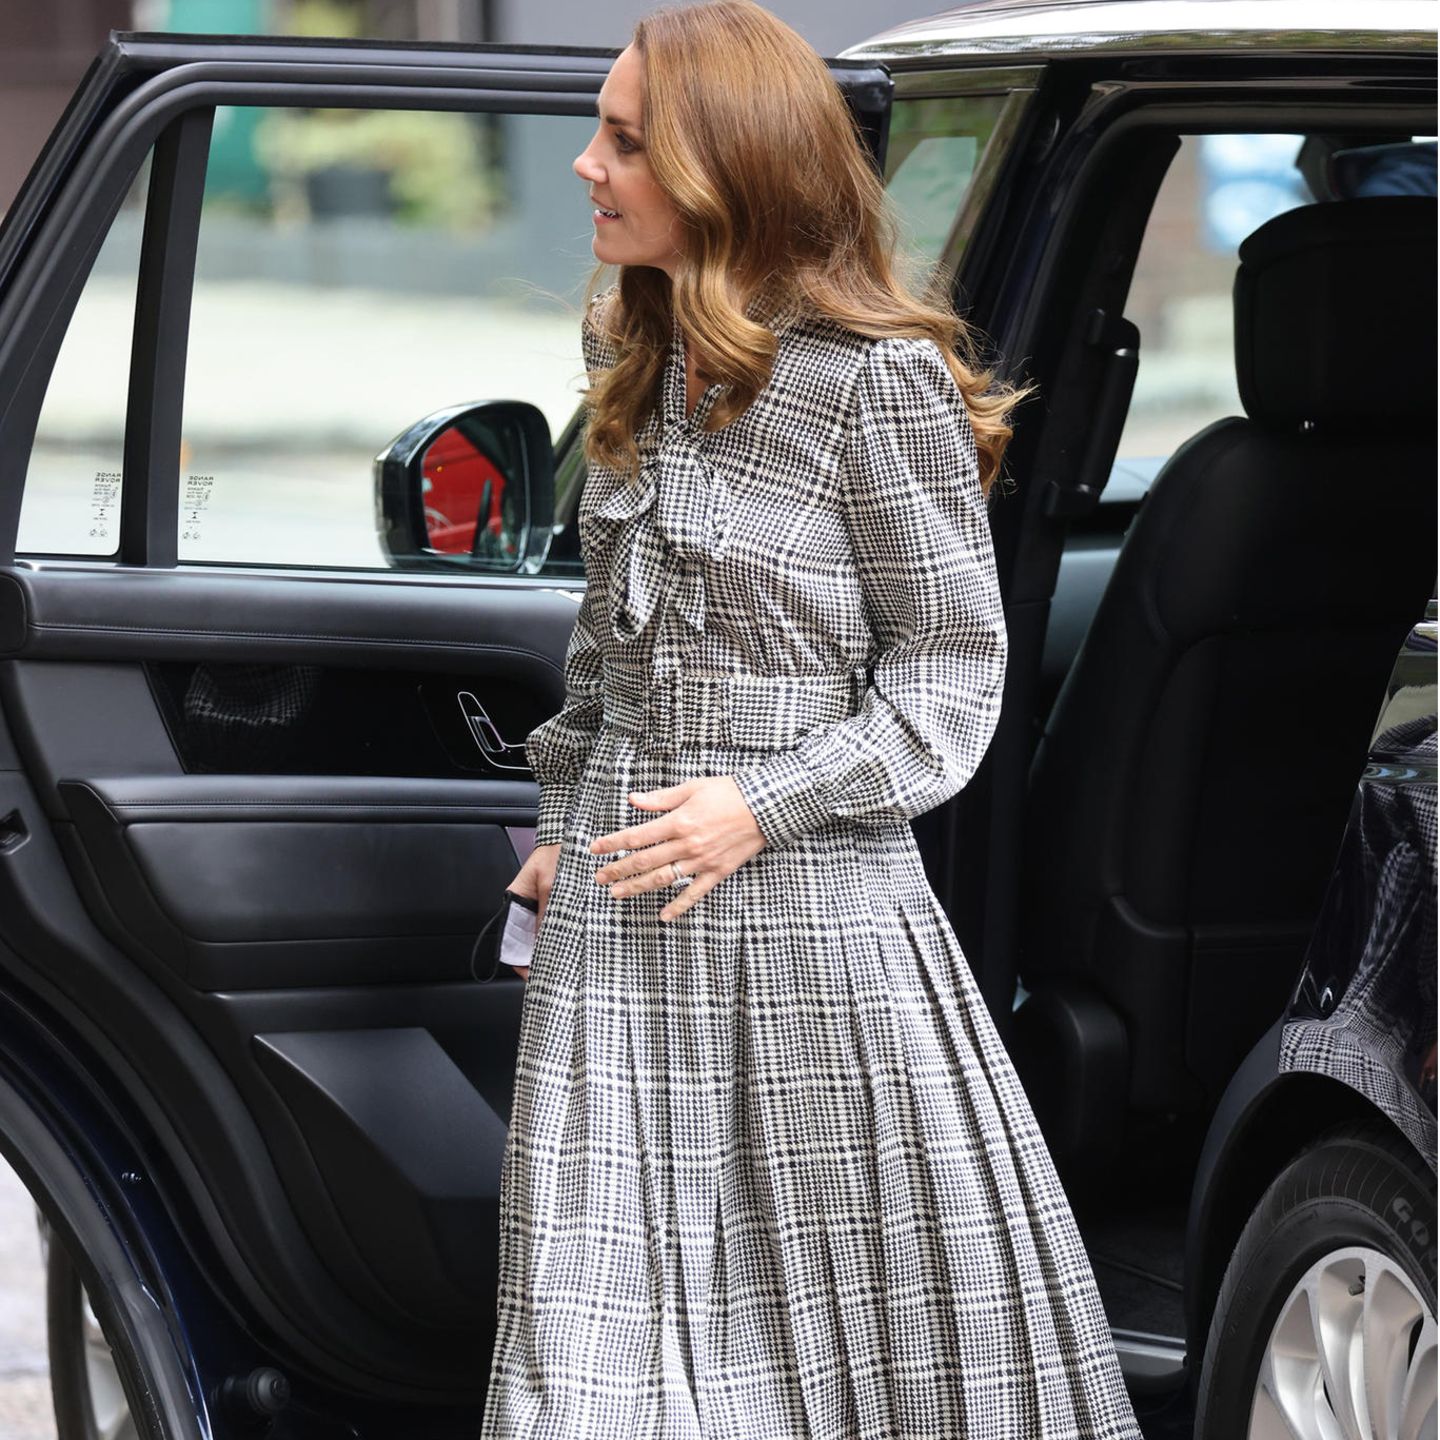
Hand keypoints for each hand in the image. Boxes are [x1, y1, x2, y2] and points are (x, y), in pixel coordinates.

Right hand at [507, 840, 560, 980]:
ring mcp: (538, 907)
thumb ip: (548, 912)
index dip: (519, 959)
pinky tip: (570, 944)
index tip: (531, 972)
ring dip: (550, 947)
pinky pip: (554, 925)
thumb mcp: (550, 885)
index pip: (510, 938)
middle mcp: (524, 907)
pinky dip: (559, 935)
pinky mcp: (553, 905)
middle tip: (551, 973)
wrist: (569, 840)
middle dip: (537, 957)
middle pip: (526, 940)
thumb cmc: (554, 855)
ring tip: (562, 963)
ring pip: (541, 935)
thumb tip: (548, 939)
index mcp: (514, 901)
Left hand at [589, 776, 765, 920]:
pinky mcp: (717, 872)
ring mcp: (701, 861)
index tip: (595, 849)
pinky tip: (663, 916)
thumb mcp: (692, 788)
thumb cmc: (729, 792)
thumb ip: (661, 798)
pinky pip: (694, 893)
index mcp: (679, 821)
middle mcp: (686, 844)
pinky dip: (678, 906)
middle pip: (644, 861)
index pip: (637, 836)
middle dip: (618, 869)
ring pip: (662, 879)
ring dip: (637, 887)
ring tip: (617, 893)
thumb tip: (632, 800)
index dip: (613, 843)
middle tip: (599, 877)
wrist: (765, 807)